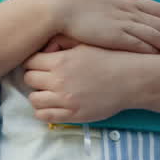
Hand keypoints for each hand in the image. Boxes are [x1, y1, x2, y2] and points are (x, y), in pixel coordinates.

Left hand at [24, 44, 140, 123]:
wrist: (130, 79)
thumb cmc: (108, 58)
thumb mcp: (84, 44)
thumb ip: (61, 43)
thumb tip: (44, 48)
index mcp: (60, 61)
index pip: (29, 62)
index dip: (33, 61)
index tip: (39, 63)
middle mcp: (59, 82)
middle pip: (28, 80)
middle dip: (34, 77)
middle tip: (43, 76)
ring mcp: (65, 100)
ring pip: (34, 100)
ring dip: (38, 94)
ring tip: (48, 91)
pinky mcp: (73, 115)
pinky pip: (45, 116)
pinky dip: (44, 110)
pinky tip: (52, 103)